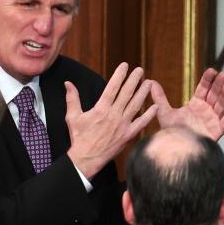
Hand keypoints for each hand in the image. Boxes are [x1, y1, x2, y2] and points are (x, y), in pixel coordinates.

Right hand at [66, 62, 156, 178]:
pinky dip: (149, 115)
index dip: (119, 75)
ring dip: (143, 93)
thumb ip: (72, 98)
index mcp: (101, 109)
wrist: (86, 158)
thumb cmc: (79, 138)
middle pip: (126, 93)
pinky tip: (155, 106)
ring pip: (135, 105)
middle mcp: (114, 115)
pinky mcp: (128, 136)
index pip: (112, 87)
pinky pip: (141, 124)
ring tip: (149, 82)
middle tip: (140, 70)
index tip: (125, 66)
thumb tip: (68, 83)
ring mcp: (122, 125)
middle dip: (134, 80)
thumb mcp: (72, 117)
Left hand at [152, 68, 223, 140]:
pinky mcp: (216, 132)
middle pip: (214, 95)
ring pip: (221, 106)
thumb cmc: (172, 132)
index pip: (204, 89)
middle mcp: (206, 111)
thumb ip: (159, 98)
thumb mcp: (164, 113)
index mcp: (196, 104)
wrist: (175, 150)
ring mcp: (212, 121)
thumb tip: (150, 82)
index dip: (208, 80)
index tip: (212, 70)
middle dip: (219, 85)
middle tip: (223, 74)